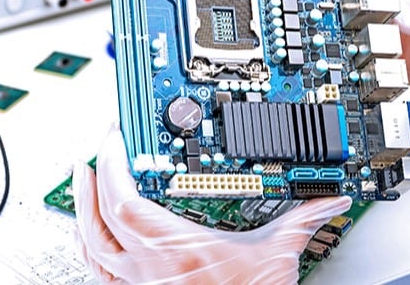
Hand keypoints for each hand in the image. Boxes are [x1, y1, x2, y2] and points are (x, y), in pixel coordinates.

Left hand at [74, 125, 352, 283]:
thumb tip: (327, 200)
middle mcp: (150, 266)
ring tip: (82, 175)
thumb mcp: (276, 260)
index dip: (113, 166)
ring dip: (82, 205)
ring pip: (91, 242)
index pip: (126, 200)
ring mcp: (140, 283)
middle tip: (103, 146)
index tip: (116, 138)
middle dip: (97, 174)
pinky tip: (84, 230)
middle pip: (103, 214)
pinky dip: (86, 245)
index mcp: (178, 250)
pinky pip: (98, 270)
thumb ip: (300, 222)